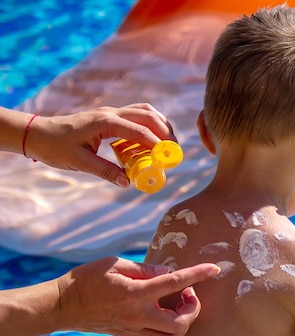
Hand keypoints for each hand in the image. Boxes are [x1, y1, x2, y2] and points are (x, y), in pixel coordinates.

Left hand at [24, 103, 174, 186]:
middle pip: (148, 115)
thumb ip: (105, 171)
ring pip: (144, 111)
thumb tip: (128, 182)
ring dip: (160, 125)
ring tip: (168, 144)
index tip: (168, 158)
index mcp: (104, 122)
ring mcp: (111, 112)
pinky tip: (151, 140)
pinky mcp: (109, 116)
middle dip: (165, 132)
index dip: (157, 144)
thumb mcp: (79, 162)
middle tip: (174, 151)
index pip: (139, 130)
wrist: (37, 133)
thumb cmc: (55, 147)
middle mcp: (111, 113)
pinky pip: (136, 115)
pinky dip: (149, 124)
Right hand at [56, 256, 219, 335]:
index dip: (198, 274)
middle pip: (179, 324)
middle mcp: (137, 314)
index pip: (176, 282)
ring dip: (182, 326)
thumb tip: (168, 271)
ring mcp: (132, 329)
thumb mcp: (116, 263)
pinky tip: (163, 323)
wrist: (62, 304)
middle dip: (193, 310)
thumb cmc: (88, 278)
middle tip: (189, 295)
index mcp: (137, 292)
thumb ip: (145, 268)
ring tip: (179, 310)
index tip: (214, 269)